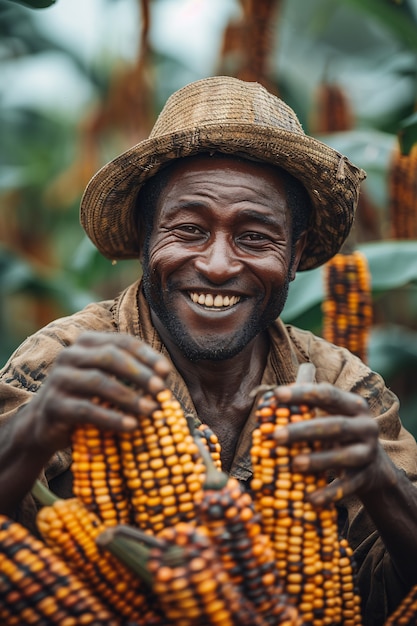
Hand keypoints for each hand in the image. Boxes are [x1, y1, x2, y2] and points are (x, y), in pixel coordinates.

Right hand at [25, 331, 170, 454]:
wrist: (44, 424)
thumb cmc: (86, 399)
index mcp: (87, 343)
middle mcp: (70, 355)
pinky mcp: (53, 404)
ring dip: (129, 396)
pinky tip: (131, 426)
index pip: (121, 341)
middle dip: (139, 373)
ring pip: (98, 381)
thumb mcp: (107, 382)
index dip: (146, 355)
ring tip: (150, 410)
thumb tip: (166, 382)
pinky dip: (112, 418)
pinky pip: (86, 409)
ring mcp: (59, 379)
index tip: (166, 372)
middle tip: (161, 390)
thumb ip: (130, 376)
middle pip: (110, 356)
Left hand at [272, 382, 397, 506]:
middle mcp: (365, 427)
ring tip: (294, 464)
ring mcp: (367, 453)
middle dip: (305, 431)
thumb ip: (307, 400)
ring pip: (344, 457)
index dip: (303, 394)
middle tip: (276, 436)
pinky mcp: (365, 478)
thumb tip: (275, 391)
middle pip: (336, 426)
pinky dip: (330, 493)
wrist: (373, 466)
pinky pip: (347, 487)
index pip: (328, 394)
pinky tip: (311, 499)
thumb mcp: (331, 412)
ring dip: (318, 461)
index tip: (277, 394)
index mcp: (354, 405)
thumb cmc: (339, 432)